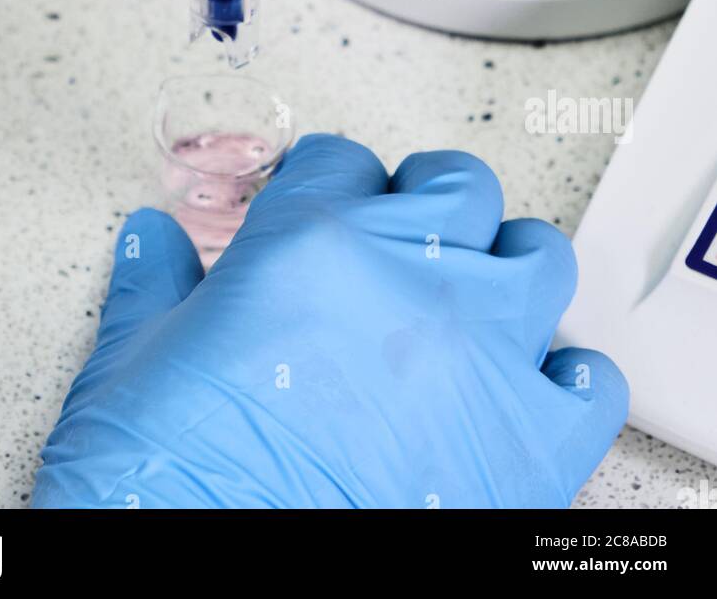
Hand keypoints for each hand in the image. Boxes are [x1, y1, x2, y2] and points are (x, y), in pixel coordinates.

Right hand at [33, 138, 627, 509]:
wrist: (211, 576)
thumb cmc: (167, 481)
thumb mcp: (132, 364)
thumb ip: (153, 287)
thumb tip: (151, 239)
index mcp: (310, 244)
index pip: (343, 163)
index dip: (331, 183)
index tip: (328, 205)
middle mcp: (407, 279)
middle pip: (458, 186)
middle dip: (429, 198)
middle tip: (405, 235)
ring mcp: (478, 358)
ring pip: (539, 258)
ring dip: (510, 266)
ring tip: (477, 296)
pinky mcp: (527, 447)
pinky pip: (589, 383)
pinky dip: (567, 381)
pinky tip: (527, 391)